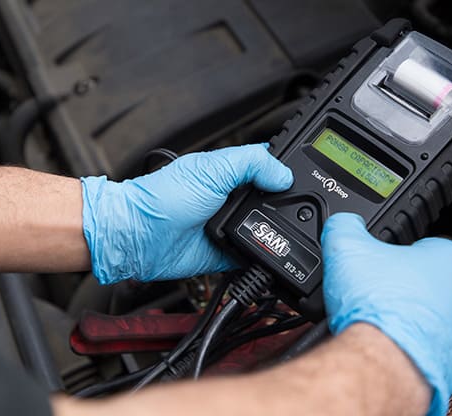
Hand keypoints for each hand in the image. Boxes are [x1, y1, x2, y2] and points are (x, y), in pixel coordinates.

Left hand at [81, 144, 292, 283]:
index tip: (310, 177)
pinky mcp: (226, 253)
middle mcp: (231, 198)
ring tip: (285, 232)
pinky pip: (254, 257)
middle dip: (286, 206)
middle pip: (273, 200)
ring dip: (274, 232)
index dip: (287, 170)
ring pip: (267, 229)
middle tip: (301, 211)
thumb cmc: (162, 198)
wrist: (140, 237)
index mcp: (230, 172)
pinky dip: (262, 257)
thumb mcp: (212, 169)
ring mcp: (229, 226)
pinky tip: (269, 253)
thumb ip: (252, 164)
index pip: (268, 166)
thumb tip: (285, 174)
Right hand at [321, 213, 451, 415]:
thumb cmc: (375, 308)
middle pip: (431, 283)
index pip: (421, 248)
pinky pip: (442, 349)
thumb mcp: (345, 248)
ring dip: (415, 319)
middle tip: (379, 299)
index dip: (394, 259)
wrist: (383, 360)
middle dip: (407, 290)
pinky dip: (422, 348)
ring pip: (438, 317)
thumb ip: (345, 226)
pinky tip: (399, 346)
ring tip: (386, 324)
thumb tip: (343, 222)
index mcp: (448, 257)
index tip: (378, 273)